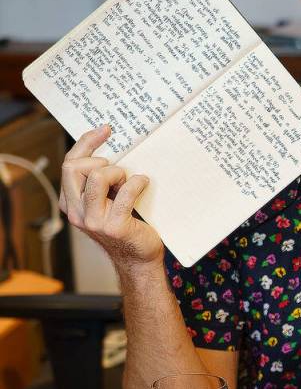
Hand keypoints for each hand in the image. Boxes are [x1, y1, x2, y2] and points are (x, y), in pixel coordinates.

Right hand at [60, 125, 164, 268]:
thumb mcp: (105, 199)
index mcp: (71, 203)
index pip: (69, 164)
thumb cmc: (126, 224)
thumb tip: (106, 142)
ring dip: (118, 173)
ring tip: (128, 183)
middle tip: (119, 173)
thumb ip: (98, 179)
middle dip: (100, 162)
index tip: (105, 130)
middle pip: (75, 168)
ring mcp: (94, 221)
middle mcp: (77, 213)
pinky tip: (143, 184)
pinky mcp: (114, 227)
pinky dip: (137, 183)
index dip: (86, 143)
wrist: (139, 258)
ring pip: (98, 177)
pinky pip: (125, 192)